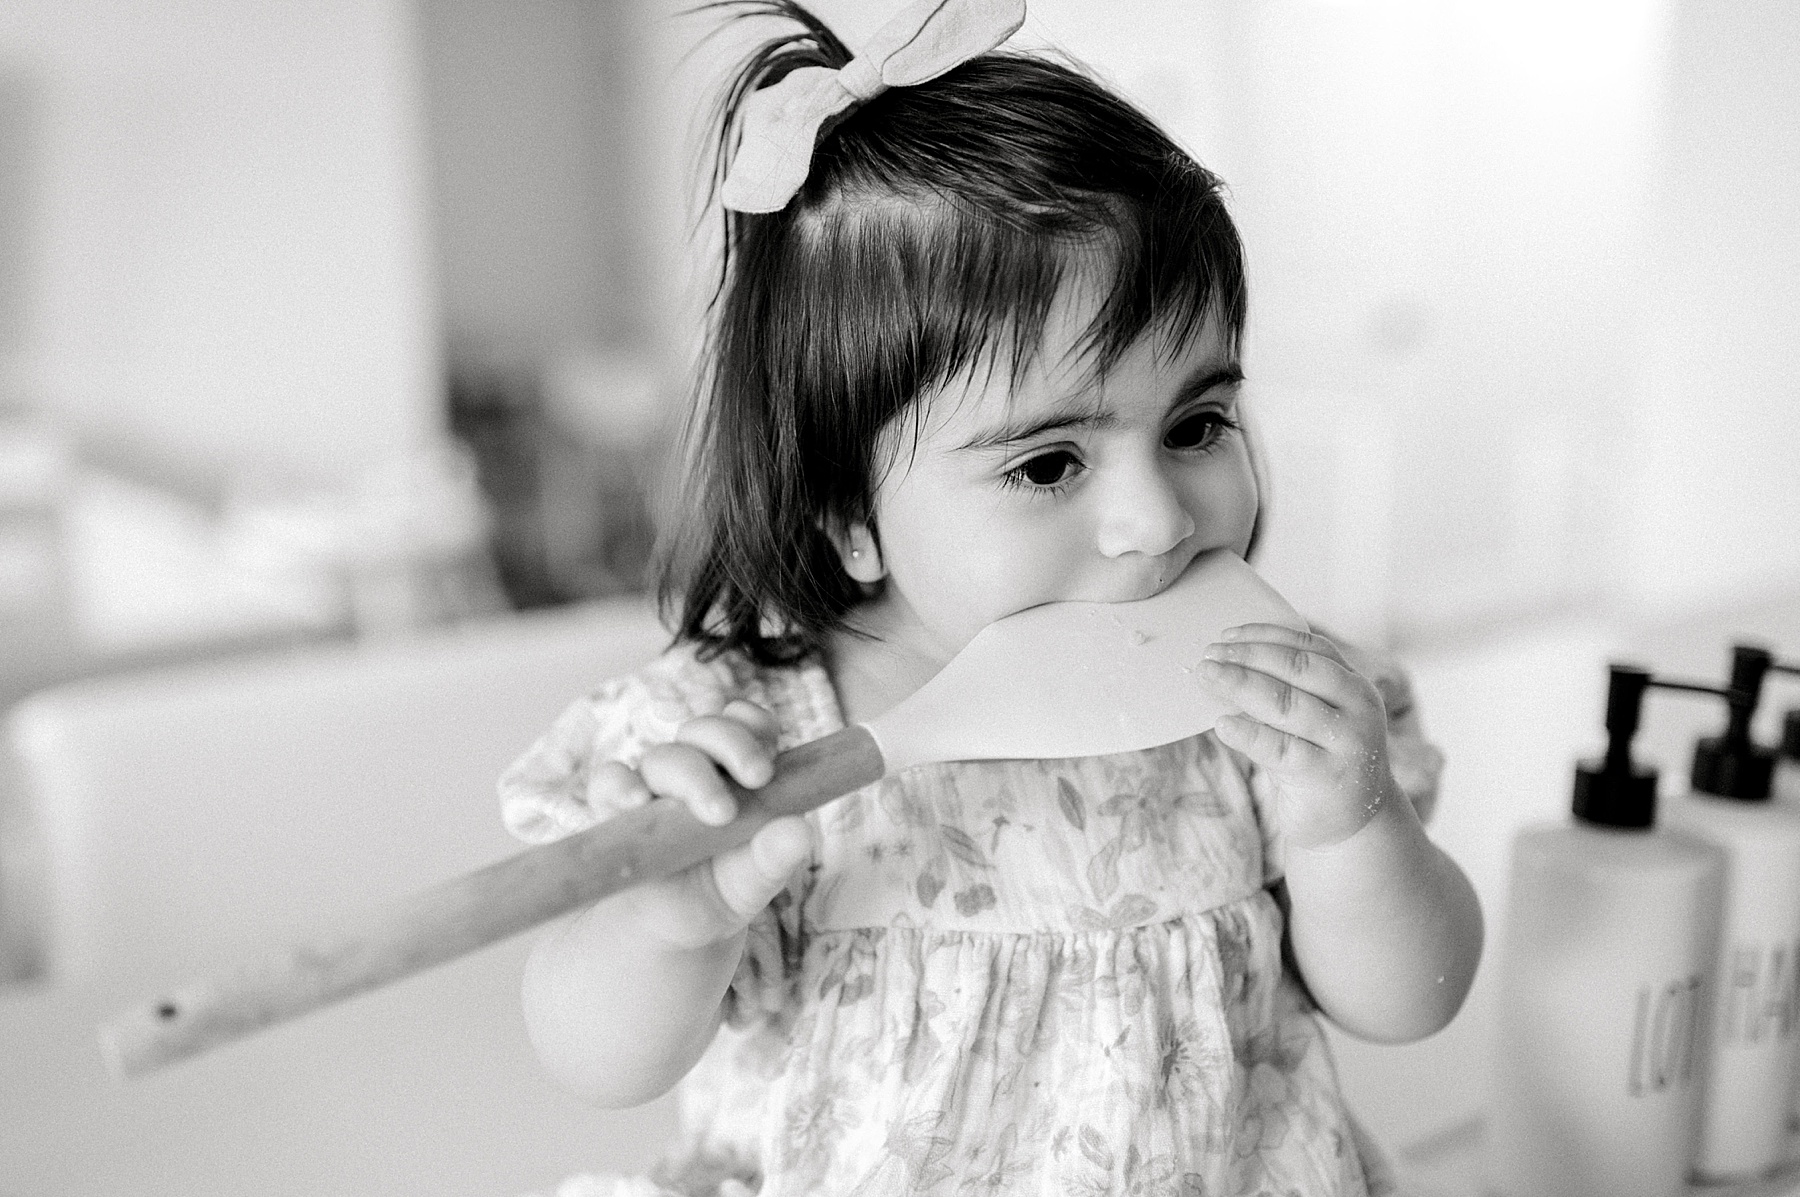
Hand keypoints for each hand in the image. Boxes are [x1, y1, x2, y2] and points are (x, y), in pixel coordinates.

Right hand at [586, 700, 814, 950]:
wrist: (656, 936)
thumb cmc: (711, 901)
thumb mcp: (746, 888)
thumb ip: (771, 860)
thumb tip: (799, 832)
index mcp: (734, 776)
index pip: (747, 727)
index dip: (756, 730)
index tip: (769, 764)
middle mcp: (694, 772)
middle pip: (705, 731)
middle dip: (731, 744)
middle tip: (756, 778)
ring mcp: (651, 787)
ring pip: (665, 756)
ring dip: (690, 775)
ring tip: (716, 813)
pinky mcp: (612, 808)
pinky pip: (609, 781)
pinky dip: (621, 784)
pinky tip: (636, 802)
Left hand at [1198, 624, 1400, 851]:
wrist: (1355, 823)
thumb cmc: (1322, 760)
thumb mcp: (1317, 718)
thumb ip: (1289, 690)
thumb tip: (1226, 663)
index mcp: (1355, 685)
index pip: (1309, 647)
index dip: (1265, 636)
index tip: (1226, 636)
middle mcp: (1358, 709)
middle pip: (1297, 670)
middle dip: (1248, 657)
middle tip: (1209, 656)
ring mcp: (1347, 743)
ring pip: (1287, 705)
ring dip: (1241, 686)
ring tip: (1208, 677)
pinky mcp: (1327, 776)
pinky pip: (1280, 748)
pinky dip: (1248, 733)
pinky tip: (1223, 725)